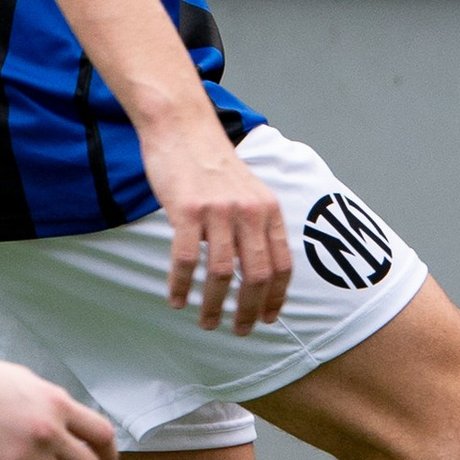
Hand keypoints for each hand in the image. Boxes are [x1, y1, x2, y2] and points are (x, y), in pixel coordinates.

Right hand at [138, 111, 292, 331]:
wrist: (182, 127)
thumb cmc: (212, 163)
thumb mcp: (249, 190)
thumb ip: (258, 223)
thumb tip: (261, 267)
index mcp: (269, 210)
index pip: (282, 264)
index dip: (277, 297)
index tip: (269, 320)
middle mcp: (250, 212)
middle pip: (256, 276)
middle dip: (249, 311)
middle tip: (239, 331)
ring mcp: (219, 211)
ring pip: (222, 274)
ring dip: (214, 305)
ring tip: (207, 323)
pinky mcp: (187, 210)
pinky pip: (185, 260)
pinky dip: (181, 286)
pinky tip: (177, 300)